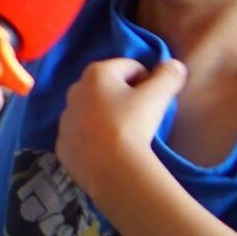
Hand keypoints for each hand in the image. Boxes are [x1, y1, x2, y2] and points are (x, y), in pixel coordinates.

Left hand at [55, 56, 184, 199]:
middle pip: (108, 87)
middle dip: (124, 97)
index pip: (131, 67)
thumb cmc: (133, 125)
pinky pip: (82, 135)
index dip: (147, 81)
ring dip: (106, 116)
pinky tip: (107, 150)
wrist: (112, 170)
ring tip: (123, 136)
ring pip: (92, 110)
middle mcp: (74, 91)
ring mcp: (65, 119)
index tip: (153, 102)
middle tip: (139, 118)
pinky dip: (93, 138)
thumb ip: (168, 75)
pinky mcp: (62, 145)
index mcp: (96, 73)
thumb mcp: (158, 96)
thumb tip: (174, 65)